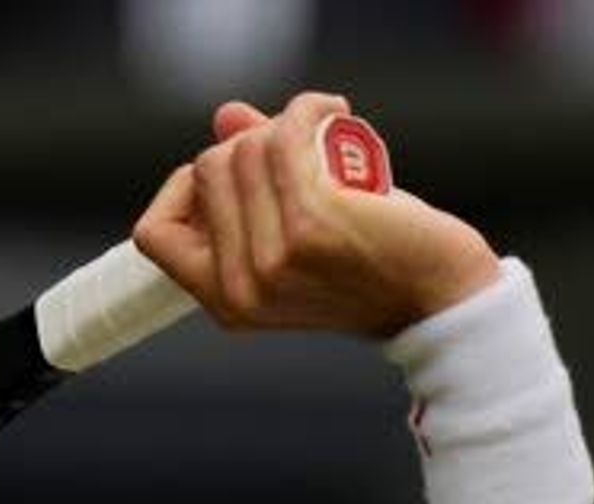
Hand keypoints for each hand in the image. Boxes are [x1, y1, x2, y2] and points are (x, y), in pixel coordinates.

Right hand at [133, 93, 500, 339]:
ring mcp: (274, 258)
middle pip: (206, 171)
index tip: (229, 174)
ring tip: (324, 137)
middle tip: (299, 154)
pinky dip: (310, 110)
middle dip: (250, 146)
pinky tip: (336, 113)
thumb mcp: (297, 230)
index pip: (154, 234)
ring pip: (243, 149)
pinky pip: (284, 135)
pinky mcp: (310, 222)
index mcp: (228, 303)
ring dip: (286, 126)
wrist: (439, 297)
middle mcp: (242, 288)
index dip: (183, 190)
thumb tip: (228, 118)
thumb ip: (256, 181)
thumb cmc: (374, 265)